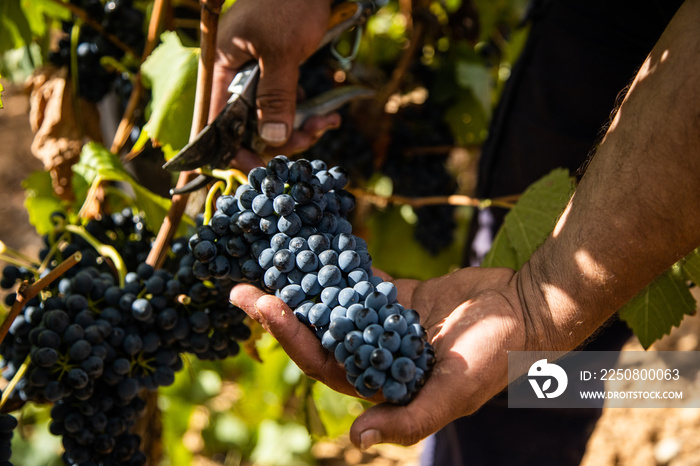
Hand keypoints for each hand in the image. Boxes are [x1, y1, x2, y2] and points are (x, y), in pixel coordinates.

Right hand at [212, 0, 338, 163]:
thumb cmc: (288, 3)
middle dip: (281, 139)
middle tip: (311, 137)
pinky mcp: (279, 75)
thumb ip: (276, 96)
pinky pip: (288, 106)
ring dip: (300, 128)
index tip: (257, 169)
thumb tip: (273, 139)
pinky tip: (328, 115)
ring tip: (327, 122)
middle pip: (249, 127)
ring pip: (272, 120)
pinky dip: (307, 114)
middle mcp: (235, 77)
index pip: (216, 122)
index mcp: (222, 69)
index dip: (233, 150)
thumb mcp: (282, 51)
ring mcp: (258, 77)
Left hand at [230, 267, 531, 449]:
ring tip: (265, 262)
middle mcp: (372, 356)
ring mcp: (381, 325)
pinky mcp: (396, 297)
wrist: (527, 309)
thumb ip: (410, 419)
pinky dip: (335, 265)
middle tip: (240, 286)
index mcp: (379, 384)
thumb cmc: (495, 356)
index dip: (288, 337)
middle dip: (278, 311)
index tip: (261, 304)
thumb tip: (355, 441)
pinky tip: (308, 246)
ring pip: (330, 305)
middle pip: (315, 334)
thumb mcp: (455, 391)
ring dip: (299, 287)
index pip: (321, 363)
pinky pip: (357, 280)